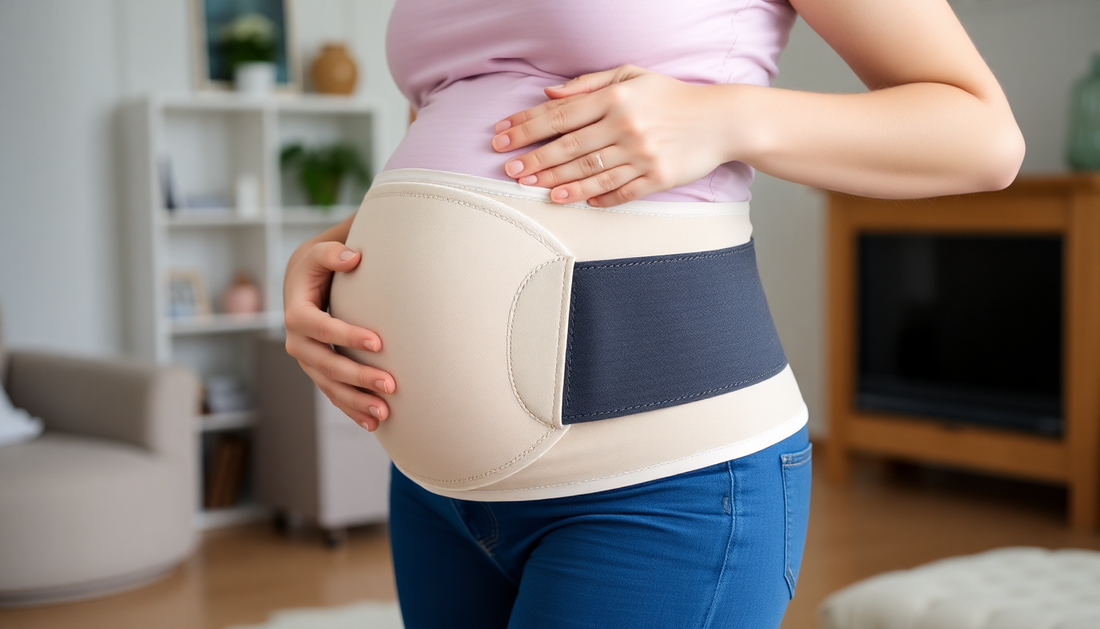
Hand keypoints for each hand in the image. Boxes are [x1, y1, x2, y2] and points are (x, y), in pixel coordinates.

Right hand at [283, 242, 395, 430]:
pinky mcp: (318, 372)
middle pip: (326, 365)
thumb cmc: (318, 266)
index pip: (321, 328)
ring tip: (384, 413)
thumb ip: (333, 253)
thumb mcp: (320, 254)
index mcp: (296, 314)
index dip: (347, 336)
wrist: (304, 284)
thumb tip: (352, 258)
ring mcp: (307, 361)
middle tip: (390, 385)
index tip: (379, 343)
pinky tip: (374, 423)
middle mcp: (297, 342)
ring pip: (330, 386)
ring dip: (356, 401)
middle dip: (357, 377)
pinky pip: (333, 394)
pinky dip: (352, 409)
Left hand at [491, 64, 730, 206]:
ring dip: (557, 182)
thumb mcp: (631, 76)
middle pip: (569, 147)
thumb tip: (548, 93)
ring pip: (590, 173)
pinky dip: (596, 198)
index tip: (502, 136)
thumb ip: (588, 84)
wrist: (721, 120)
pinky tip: (574, 200)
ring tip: (534, 188)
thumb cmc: (671, 97)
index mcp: (616, 98)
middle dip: (534, 159)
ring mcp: (642, 155)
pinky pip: (620, 192)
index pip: (560, 114)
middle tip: (509, 170)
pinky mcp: (657, 178)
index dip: (526, 126)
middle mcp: (626, 126)